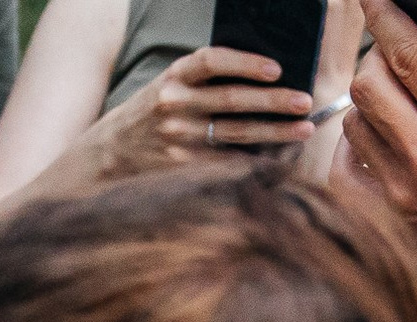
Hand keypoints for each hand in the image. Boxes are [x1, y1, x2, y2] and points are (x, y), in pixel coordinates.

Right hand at [124, 46, 323, 159]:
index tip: (277, 69)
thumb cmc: (155, 110)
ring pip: (235, 133)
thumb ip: (205, 78)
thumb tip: (265, 75)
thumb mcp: (171, 84)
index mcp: (173, 75)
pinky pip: (225, 161)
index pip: (211, 61)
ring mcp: (177, 137)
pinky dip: (255, 160)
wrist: (112, 149)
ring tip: (305, 128)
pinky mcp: (180, 164)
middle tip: (305, 101)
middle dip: (273, 101)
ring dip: (274, 131)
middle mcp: (174, 104)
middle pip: (231, 100)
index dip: (245, 63)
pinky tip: (279, 157)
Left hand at [334, 0, 416, 290]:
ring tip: (394, 92)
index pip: (407, 56)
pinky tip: (375, 134)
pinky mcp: (396, 219)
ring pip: (354, 125)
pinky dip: (352, 146)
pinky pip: (346, 173)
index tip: (372, 0)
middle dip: (376, 56)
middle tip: (395, 51)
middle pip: (367, 86)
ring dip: (367, 100)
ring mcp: (405, 193)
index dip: (385, 19)